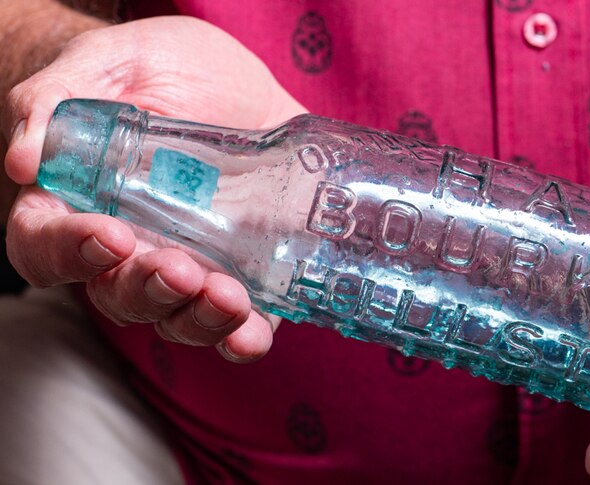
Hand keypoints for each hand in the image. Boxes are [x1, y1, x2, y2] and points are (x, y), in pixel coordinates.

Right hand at [2, 16, 306, 361]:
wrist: (236, 78)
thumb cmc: (157, 68)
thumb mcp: (109, 62)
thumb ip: (56, 99)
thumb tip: (23, 161)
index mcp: (77, 202)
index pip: (47, 247)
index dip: (69, 252)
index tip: (110, 234)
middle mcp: (131, 247)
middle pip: (118, 295)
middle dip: (148, 289)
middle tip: (181, 268)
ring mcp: (190, 263)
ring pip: (178, 317)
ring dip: (199, 318)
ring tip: (228, 296)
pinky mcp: (244, 270)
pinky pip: (239, 322)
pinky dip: (245, 336)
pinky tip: (253, 332)